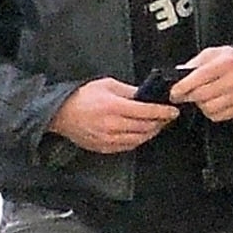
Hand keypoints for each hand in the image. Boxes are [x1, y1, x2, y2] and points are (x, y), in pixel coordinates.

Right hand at [48, 77, 178, 153]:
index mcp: (113, 106)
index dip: (163, 112)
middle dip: (160, 122)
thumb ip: (128, 91)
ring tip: (156, 124)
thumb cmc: (81, 96)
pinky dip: (138, 140)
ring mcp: (108, 139)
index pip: (146, 111)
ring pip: (139, 139)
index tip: (173, 111)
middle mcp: (112, 125)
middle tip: (167, 117)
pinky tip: (141, 133)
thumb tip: (146, 95)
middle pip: (145, 127)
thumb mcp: (106, 85)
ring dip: (151, 132)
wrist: (60, 114)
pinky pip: (128, 146)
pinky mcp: (104, 148)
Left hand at [169, 46, 232, 121]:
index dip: (182, 87)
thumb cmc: (230, 59)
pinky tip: (211, 102)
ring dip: (200, 104)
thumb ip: (194, 64)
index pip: (199, 77)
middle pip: (202, 95)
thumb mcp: (212, 53)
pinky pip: (218, 116)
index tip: (174, 92)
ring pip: (209, 108)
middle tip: (184, 95)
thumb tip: (178, 76)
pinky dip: (210, 112)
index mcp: (227, 62)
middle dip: (189, 96)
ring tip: (201, 97)